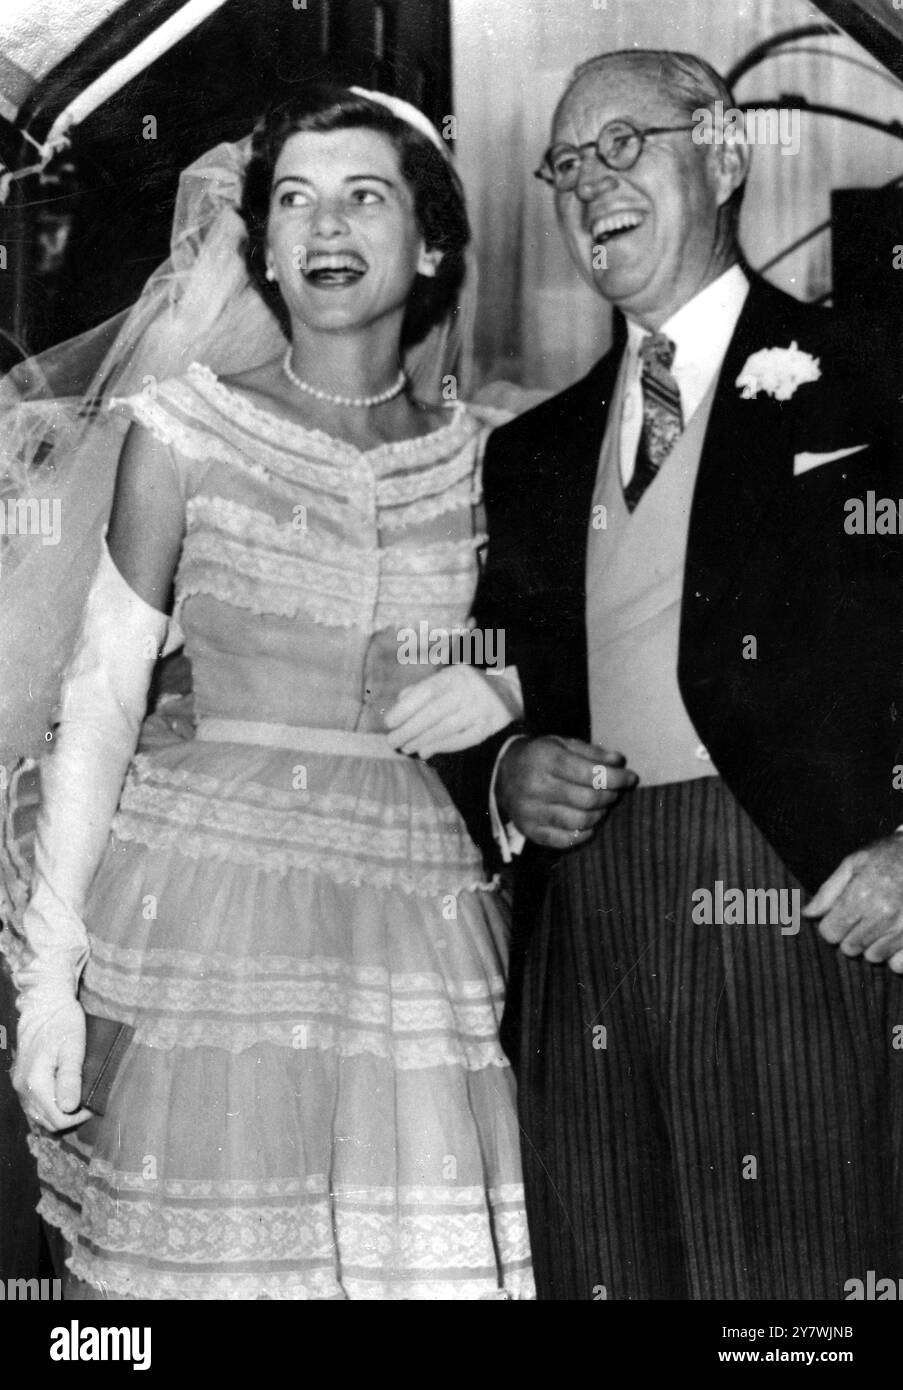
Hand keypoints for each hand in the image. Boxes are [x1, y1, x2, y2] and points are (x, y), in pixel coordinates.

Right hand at [13, 990, 92, 1130]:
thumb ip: (70, 1078)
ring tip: (76, 1098)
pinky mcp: (20, 1080)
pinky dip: (48, 1106)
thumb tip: (68, 1107)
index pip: (58, 1119)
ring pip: (38, 1116)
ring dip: (58, 1113)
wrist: (43, 1006)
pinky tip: (62, 1095)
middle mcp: (23, 1088)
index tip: (93, 1104)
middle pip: (47, 1121)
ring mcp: (19, 1085)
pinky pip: (33, 1105)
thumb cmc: (63, 1022)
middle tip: (87, 1102)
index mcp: (36, 1082)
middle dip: (69, 1117)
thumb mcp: (73, 1047)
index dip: (79, 1117)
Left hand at [384, 666, 518, 758]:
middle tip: (392, 741)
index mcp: (454, 676)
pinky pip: (461, 740)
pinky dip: (441, 747)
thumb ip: (424, 688)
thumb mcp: (448, 678)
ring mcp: (479, 709)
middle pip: (434, 713)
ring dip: (422, 741)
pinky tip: (426, 751)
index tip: (389, 722)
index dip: (405, 708)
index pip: (426, 691)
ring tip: (405, 748)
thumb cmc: (468, 685)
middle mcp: (468, 691)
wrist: (509, 691)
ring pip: (446, 729)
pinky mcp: (488, 727)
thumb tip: (399, 702)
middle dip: (409, 729)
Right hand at [497, 735, 637, 849]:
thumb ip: (592, 752)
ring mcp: (531, 811)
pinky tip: (588, 823)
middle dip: (611, 796)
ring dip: (600, 814)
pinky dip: (584, 833)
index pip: (590, 774)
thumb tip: (619, 761)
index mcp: (546, 759)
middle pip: (588, 800)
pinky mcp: (530, 830)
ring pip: (580, 822)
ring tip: (602, 805)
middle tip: (615, 792)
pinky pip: (566, 840)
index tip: (631, 778)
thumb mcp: (562, 743)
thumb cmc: (540, 756)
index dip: (617, 778)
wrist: (502, 774)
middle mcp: (536, 786)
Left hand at [803, 835, 902, 970]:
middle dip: (850, 935)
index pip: (830, 932)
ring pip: (873, 957)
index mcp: (861, 895)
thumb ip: (828, 891)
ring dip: (872, 945)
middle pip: (849, 947)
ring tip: (880, 924)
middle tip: (862, 918)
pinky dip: (894, 956)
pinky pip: (897, 965)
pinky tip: (894, 938)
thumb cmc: (887, 856)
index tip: (840, 916)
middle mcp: (883, 914)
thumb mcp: (853, 864)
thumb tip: (807, 913)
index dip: (831, 925)